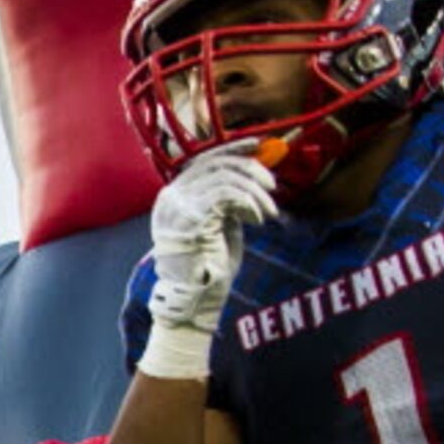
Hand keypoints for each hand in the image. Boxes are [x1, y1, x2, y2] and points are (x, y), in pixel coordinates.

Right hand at [147, 145, 277, 336]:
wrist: (195, 298)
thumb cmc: (210, 265)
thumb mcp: (222, 222)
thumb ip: (230, 196)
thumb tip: (254, 170)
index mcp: (174, 195)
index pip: (205, 159)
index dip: (234, 148)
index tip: (259, 145)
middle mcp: (171, 197)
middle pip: (217, 164)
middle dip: (252, 170)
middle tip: (273, 187)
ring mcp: (176, 207)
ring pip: (225, 178)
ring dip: (255, 192)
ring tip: (268, 212)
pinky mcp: (189, 218)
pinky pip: (226, 195)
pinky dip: (249, 202)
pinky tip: (257, 219)